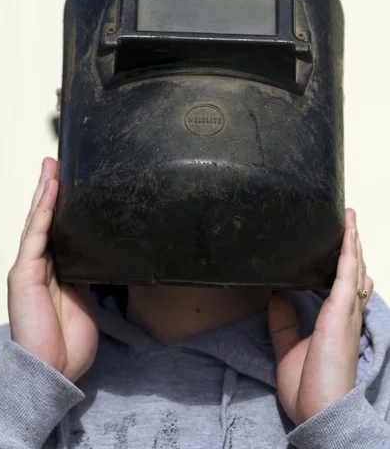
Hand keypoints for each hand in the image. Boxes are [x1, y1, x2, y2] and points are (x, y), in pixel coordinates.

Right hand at [7, 158, 98, 382]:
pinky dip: (44, 210)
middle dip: (50, 189)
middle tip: (56, 163)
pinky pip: (36, 234)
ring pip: (38, 220)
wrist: (55, 369)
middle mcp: (39, 264)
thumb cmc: (68, 340)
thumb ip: (87, 272)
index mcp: (53, 269)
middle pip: (44, 219)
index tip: (70, 182)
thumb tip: (102, 253)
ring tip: (52, 166)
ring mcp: (29, 266)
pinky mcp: (24, 272)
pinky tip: (50, 190)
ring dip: (45, 192)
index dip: (61, 204)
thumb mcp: (85, 297)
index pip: (56, 229)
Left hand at [268, 208, 373, 425]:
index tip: (343, 248)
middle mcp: (347, 314)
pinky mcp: (341, 311)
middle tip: (349, 224)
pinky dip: (348, 249)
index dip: (347, 266)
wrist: (319, 412)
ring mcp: (346, 311)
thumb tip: (276, 294)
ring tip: (349, 219)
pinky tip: (348, 231)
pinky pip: (347, 272)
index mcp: (336, 324)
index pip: (345, 289)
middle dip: (352, 247)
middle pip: (354, 273)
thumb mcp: (288, 348)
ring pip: (353, 267)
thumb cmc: (309, 388)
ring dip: (352, 241)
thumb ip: (283, 322)